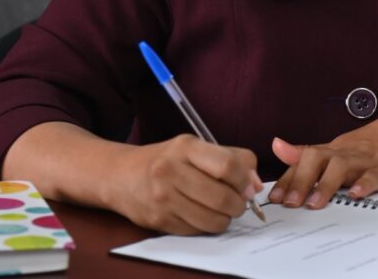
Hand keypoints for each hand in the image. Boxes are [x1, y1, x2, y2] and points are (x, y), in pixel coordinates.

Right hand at [106, 134, 262, 234]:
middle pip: (222, 197)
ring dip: (225, 219)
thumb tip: (256, 185)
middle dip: (239, 205)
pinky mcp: (159, 220)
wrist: (121, 175)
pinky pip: (196, 230)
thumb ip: (232, 158)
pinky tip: (202, 214)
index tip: (249, 187)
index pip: (227, 166)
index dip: (245, 180)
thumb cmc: (167, 159)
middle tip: (239, 203)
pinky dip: (206, 226)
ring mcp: (163, 198)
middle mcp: (171, 171)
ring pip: (212, 220)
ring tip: (223, 210)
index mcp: (185, 147)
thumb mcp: (197, 147)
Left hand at [269, 107, 377, 209]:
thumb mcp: (339, 147)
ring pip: (341, 167)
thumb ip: (309, 153)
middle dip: (300, 181)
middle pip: (316, 159)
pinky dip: (364, 183)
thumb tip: (277, 146)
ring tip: (314, 204)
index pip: (303, 162)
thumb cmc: (374, 144)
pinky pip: (374, 174)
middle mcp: (345, 152)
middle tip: (289, 204)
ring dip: (326, 185)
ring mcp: (366, 159)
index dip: (287, 179)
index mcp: (333, 150)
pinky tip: (356, 195)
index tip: (273, 199)